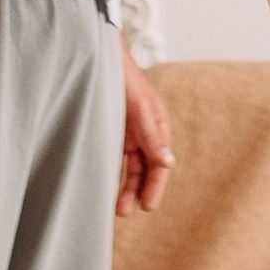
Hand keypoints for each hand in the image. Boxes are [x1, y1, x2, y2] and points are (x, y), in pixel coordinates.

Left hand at [118, 45, 174, 215]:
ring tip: (119, 209)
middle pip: (147, 169)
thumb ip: (152, 137)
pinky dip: (115, 174)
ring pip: (132, 167)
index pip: (160, 163)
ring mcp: (129, 133)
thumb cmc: (124, 79)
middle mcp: (145, 132)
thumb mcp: (140, 109)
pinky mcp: (113, 132)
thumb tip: (168, 164)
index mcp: (158, 126)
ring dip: (127, 187)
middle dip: (140, 191)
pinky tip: (108, 188)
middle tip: (128, 211)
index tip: (147, 206)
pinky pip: (117, 158)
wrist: (100, 58)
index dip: (155, 185)